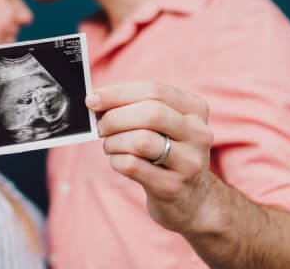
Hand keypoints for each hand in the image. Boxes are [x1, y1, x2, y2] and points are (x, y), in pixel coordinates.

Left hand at [86, 81, 218, 233]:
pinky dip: (116, 160)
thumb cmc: (167, 152)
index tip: (92, 99)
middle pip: (150, 113)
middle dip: (115, 118)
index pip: (154, 90)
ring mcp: (189, 162)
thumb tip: (96, 99)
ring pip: (141, 141)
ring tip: (110, 145)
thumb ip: (136, 107)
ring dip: (114, 141)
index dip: (118, 93)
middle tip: (100, 127)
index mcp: (195, 109)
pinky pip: (133, 166)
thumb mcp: (164, 125)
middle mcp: (198, 133)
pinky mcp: (172, 186)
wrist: (192, 199)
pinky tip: (118, 161)